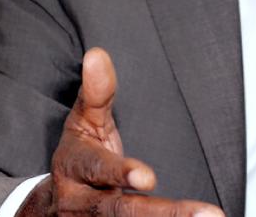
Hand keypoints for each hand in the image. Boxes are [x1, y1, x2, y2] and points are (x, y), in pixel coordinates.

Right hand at [19, 47, 223, 215]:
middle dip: (164, 213)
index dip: (121, 173)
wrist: (50, 208)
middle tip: (205, 213)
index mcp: (75, 168)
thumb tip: (97, 54)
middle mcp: (82, 204)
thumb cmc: (79, 157)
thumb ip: (96, 93)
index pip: (98, 170)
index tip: (148, 178)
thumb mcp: (82, 123)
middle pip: (122, 211)